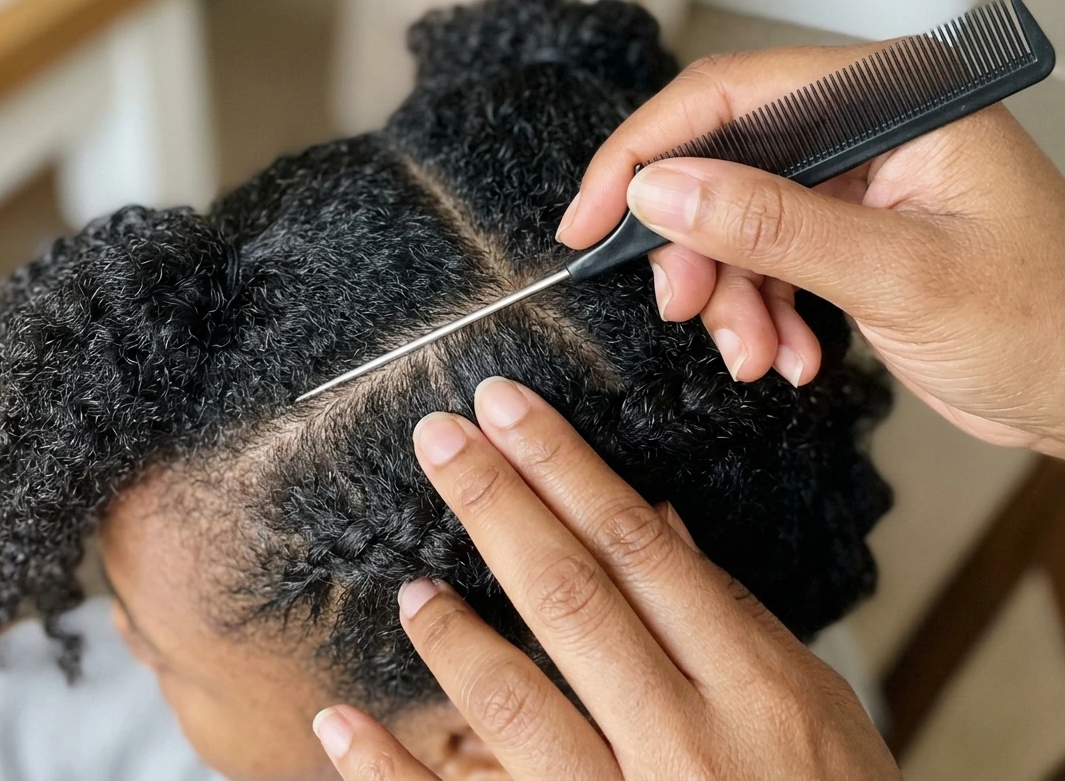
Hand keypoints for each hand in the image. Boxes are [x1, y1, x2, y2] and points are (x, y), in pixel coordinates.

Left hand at [311, 377, 900, 780]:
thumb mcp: (814, 704)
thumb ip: (734, 615)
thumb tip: (655, 521)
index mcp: (754, 686)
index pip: (638, 548)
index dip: (565, 468)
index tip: (507, 411)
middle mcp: (687, 742)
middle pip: (571, 597)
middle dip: (498, 505)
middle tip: (439, 439)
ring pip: (517, 704)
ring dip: (453, 636)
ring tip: (412, 588)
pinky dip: (393, 770)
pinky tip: (341, 724)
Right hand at [557, 47, 1064, 455]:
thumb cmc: (1043, 323)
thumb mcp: (898, 274)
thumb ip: (773, 226)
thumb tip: (662, 189)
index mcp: (894, 98)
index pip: (731, 95)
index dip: (645, 153)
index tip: (592, 219)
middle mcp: (868, 127)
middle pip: (723, 164)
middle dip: (696, 249)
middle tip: (684, 309)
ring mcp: (855, 182)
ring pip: (735, 223)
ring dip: (730, 298)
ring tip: (759, 356)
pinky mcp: (848, 232)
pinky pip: (765, 262)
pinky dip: (763, 316)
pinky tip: (795, 357)